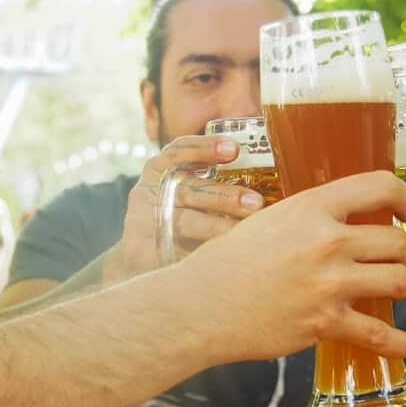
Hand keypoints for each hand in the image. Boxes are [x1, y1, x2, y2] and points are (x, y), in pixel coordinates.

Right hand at [106, 135, 264, 283]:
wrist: (137, 258)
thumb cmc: (177, 217)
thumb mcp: (187, 193)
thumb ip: (215, 182)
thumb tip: (268, 179)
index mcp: (158, 169)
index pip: (179, 151)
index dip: (205, 147)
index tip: (233, 149)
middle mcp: (148, 191)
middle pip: (190, 189)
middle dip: (224, 195)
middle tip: (256, 202)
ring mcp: (141, 220)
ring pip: (185, 222)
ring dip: (217, 226)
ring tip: (246, 231)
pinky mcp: (139, 250)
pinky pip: (176, 251)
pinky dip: (203, 253)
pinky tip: (226, 255)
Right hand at [177, 170, 405, 362]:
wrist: (200, 306)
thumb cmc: (225, 263)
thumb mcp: (268, 220)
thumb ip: (308, 219)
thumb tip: (340, 221)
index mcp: (312, 208)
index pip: (381, 187)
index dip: (405, 198)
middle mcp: (327, 241)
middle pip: (397, 242)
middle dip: (404, 253)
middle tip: (395, 259)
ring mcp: (329, 284)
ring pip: (399, 281)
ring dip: (400, 286)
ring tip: (389, 289)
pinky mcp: (326, 323)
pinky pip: (378, 333)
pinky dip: (399, 342)